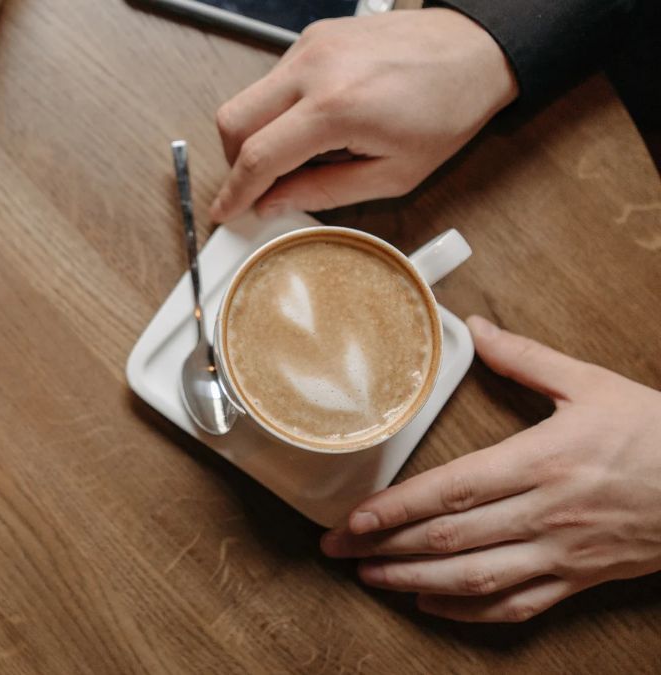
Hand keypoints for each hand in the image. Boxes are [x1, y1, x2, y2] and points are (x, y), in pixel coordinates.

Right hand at [210, 9, 517, 221]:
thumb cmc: (447, 109)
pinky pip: (273, 80)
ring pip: (248, 98)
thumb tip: (275, 204)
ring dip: (257, 134)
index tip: (225, 210)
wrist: (476, 49)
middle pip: (234, 121)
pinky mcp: (314, 37)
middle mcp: (314, 69)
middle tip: (258, 184)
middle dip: (235, 161)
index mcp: (337, 108)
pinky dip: (278, 109)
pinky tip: (313, 121)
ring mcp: (310, 46)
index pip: (259, 157)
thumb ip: (324, 192)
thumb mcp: (393, 174)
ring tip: (300, 152)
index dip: (235, 192)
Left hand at [320, 316, 660, 622]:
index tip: (354, 517)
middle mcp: (545, 514)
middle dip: (385, 546)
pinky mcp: (579, 581)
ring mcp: (562, 554)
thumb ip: (526, 359)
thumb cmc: (655, 434)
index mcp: (542, 462)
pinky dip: (468, 610)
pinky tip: (429, 602)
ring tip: (369, 576)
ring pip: (475, 578)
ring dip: (414, 582)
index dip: (397, 508)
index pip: (453, 490)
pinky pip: (516, 606)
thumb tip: (476, 325)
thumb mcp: (592, 384)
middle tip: (337, 548)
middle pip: (450, 538)